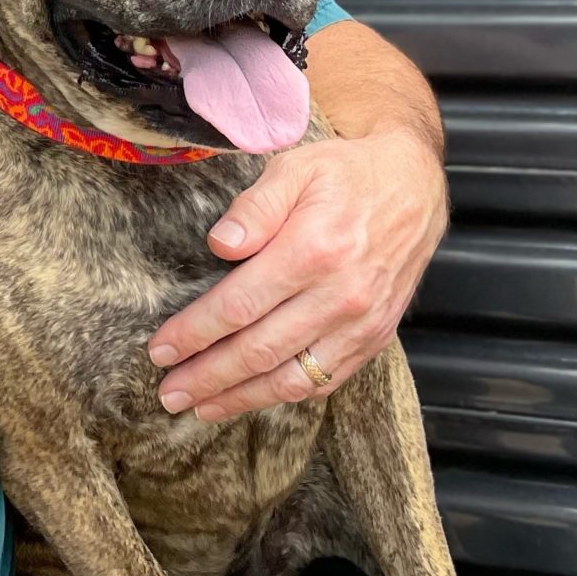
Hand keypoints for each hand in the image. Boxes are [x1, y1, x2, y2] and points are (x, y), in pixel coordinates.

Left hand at [145, 130, 446, 420]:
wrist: (415, 185)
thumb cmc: (347, 174)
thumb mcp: (296, 167)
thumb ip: (255, 206)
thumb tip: (220, 244)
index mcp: (312, 250)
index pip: (239, 305)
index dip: (195, 332)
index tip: (161, 350)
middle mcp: (340, 295)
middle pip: (259, 350)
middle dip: (207, 376)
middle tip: (169, 392)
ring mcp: (362, 323)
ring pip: (292, 378)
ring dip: (241, 398)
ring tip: (201, 408)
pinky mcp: (376, 338)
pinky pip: (326, 380)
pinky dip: (285, 394)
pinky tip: (254, 397)